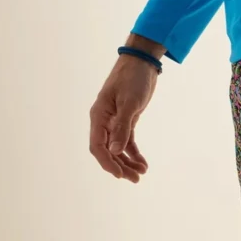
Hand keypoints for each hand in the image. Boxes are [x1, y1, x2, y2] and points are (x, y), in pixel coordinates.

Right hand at [89, 54, 157, 181]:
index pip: (98, 146)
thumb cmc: (133, 78)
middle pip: (107, 151)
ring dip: (127, 162)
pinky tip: (142, 163)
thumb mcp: (129, 102)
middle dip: (120, 166)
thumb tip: (114, 151)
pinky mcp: (126, 119)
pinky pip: (127, 141)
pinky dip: (133, 152)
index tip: (120, 175)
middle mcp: (104, 121)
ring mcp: (114, 121)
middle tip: (135, 179)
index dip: (107, 163)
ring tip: (141, 173)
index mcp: (99, 116)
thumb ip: (122, 127)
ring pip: (117, 148)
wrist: (142, 61)